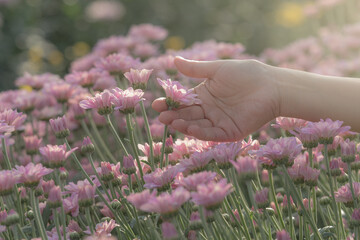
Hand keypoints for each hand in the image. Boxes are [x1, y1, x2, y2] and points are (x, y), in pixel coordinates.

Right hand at [152, 57, 280, 140]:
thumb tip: (174, 59)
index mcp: (205, 96)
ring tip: (171, 121)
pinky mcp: (229, 132)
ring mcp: (218, 123)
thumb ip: (195, 69)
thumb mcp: (217, 70)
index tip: (156, 104)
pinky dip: (200, 133)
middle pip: (187, 115)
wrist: (271, 86)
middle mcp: (209, 111)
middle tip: (161, 115)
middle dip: (173, 116)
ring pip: (197, 126)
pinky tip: (189, 128)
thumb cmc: (245, 74)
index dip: (170, 103)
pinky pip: (212, 134)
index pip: (183, 102)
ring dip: (183, 125)